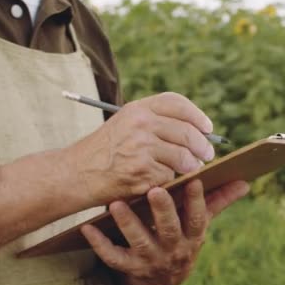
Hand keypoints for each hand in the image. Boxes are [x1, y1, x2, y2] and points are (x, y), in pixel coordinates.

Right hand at [64, 92, 215, 204]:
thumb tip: (198, 130)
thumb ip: (156, 120)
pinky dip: (169, 180)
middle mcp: (140, 124)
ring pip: (183, 156)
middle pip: (187, 131)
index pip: (177, 104)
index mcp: (138, 108)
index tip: (207, 128)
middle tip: (208, 154)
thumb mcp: (126, 123)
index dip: (197, 116)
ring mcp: (141, 147)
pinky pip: (170, 176)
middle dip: (203, 146)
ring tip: (190, 169)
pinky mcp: (142, 171)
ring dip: (191, 166)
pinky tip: (162, 180)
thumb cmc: (107, 150)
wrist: (76, 173)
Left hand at [81, 179, 249, 284]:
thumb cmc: (182, 238)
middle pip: (170, 230)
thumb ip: (219, 201)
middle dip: (163, 210)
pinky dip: (100, 244)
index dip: (197, 200)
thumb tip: (244, 182)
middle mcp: (174, 249)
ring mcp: (151, 259)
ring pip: (140, 242)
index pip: (197, 217)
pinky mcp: (130, 267)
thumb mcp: (200, 225)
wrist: (163, 279)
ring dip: (128, 223)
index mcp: (192, 236)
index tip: (195, 178)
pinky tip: (88, 228)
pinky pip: (114, 257)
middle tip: (155, 189)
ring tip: (117, 204)